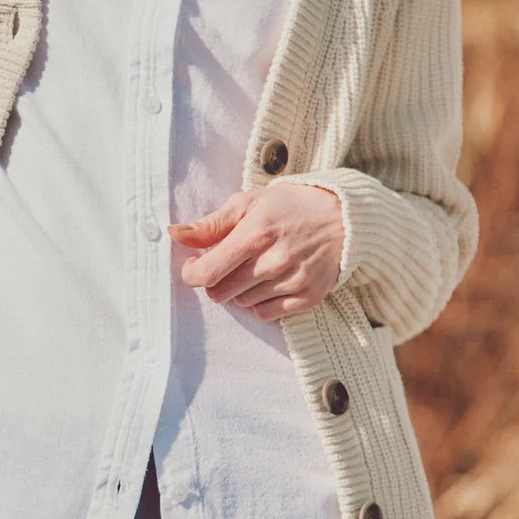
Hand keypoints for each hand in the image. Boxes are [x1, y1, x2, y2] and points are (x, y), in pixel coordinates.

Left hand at [167, 184, 344, 321]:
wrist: (344, 217)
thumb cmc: (290, 206)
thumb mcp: (249, 203)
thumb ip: (211, 224)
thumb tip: (175, 234)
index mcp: (255, 234)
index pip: (207, 273)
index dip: (192, 273)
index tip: (194, 265)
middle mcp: (273, 261)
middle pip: (220, 293)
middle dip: (216, 280)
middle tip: (228, 264)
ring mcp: (292, 281)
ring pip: (242, 303)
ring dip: (239, 290)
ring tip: (254, 268)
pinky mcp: (307, 297)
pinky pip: (265, 314)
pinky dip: (260, 302)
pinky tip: (269, 282)